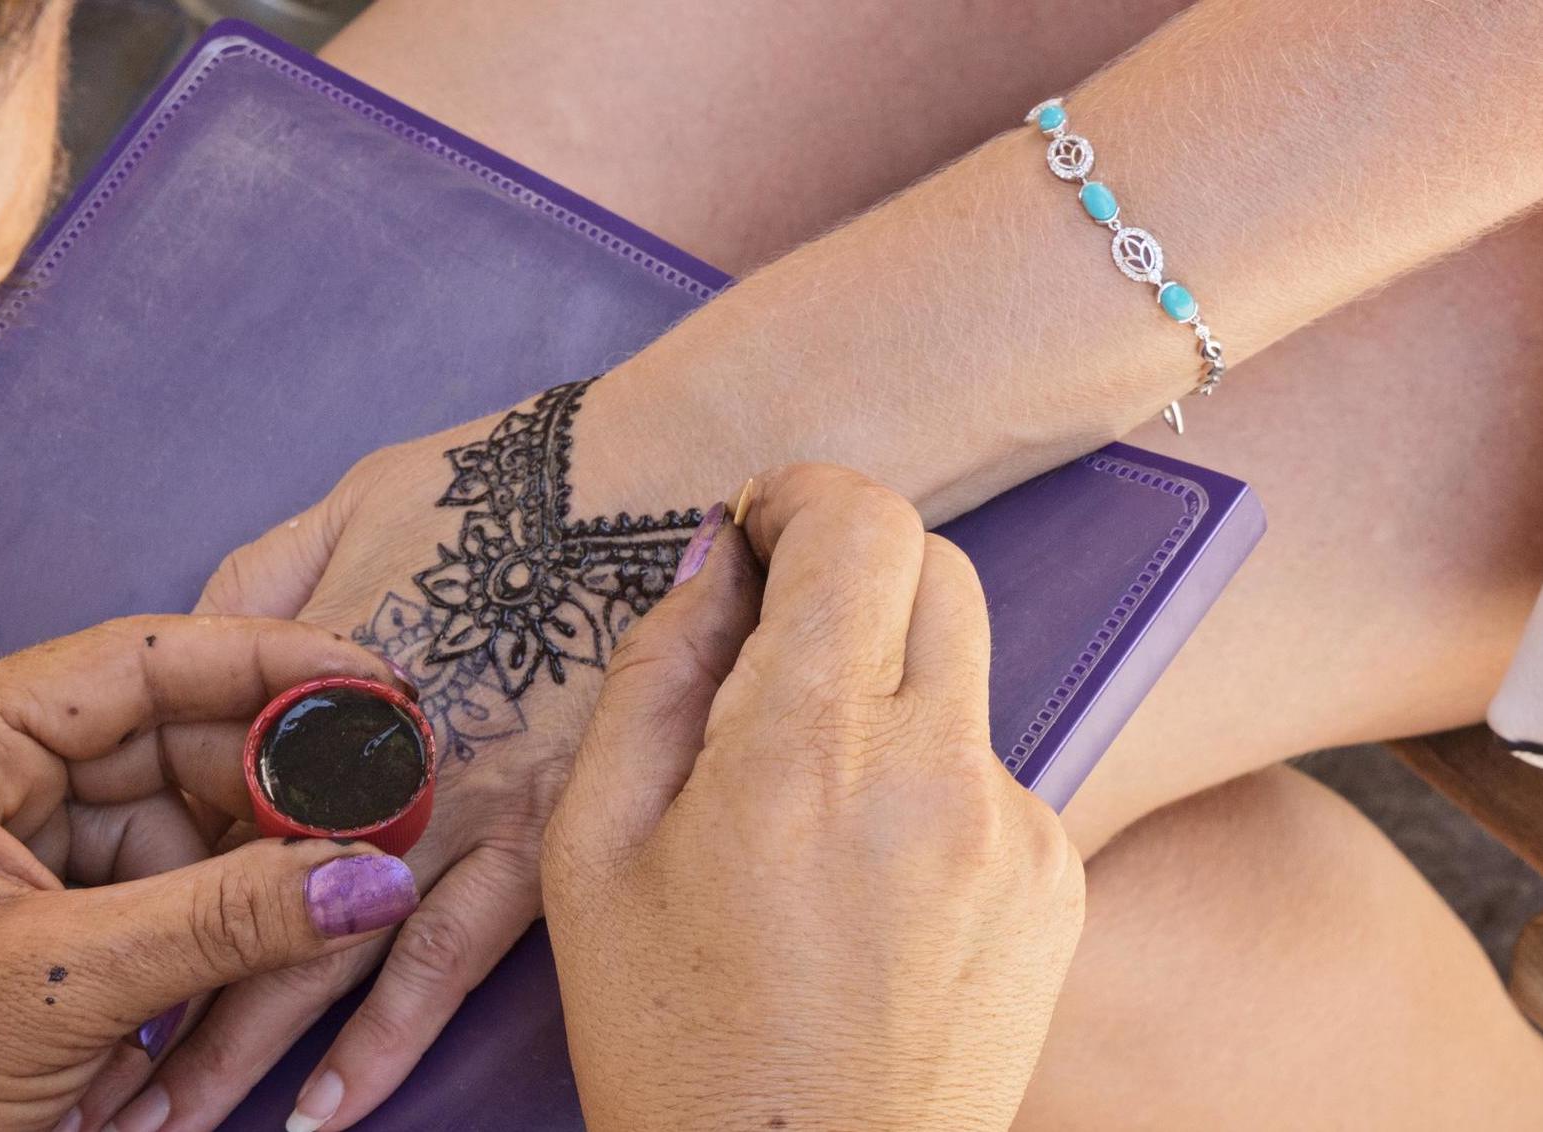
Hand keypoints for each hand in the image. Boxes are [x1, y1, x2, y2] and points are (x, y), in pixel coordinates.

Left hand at [0, 616, 420, 1131]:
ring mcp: (37, 844)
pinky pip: (179, 889)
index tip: (372, 680)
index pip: (142, 662)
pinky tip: (238, 976)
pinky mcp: (66, 913)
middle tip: (376, 814)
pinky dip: (221, 929)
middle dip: (278, 787)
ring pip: (195, 822)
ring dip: (252, 876)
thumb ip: (228, 921)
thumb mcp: (57, 987)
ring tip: (308, 918)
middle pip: (184, 741)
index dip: (268, 661)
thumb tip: (374, 878)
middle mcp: (5, 776)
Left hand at [103, 383, 707, 1129]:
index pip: (171, 789)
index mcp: (292, 670)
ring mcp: (441, 803)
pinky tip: (331, 1110)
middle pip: (223, 891)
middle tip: (91, 1090)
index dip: (111, 868)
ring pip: (315, 950)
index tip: (57, 931)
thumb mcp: (348, 507)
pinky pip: (444, 960)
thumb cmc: (491, 488)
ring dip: (242, 1051)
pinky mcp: (528, 839)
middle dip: (154, 994)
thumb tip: (205, 659)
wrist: (639, 489)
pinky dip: (386, 1039)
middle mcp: (353, 753)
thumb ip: (260, 586)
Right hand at [542, 464, 1085, 1130]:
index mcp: (808, 752)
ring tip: (809, 798)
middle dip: (854, 567)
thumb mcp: (595, 852)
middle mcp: (938, 773)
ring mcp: (1017, 830)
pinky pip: (992, 769)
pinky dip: (927, 778)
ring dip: (886, 681)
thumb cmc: (673, 1040)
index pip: (863, 526)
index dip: (806, 497)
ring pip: (963, 670)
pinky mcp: (1057, 882)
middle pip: (936, 568)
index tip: (760, 527)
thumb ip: (656, 675)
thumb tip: (713, 564)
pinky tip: (868, 877)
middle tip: (776, 633)